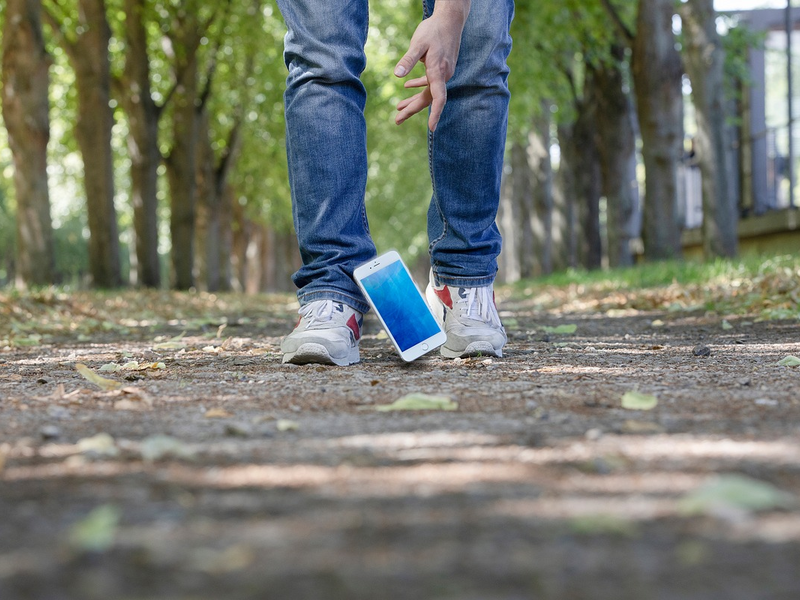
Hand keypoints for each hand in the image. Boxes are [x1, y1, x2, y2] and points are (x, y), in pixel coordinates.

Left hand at [394, 1, 470, 131]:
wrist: (450, 19)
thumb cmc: (433, 30)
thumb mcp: (418, 44)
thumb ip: (408, 60)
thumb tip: (397, 75)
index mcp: (438, 72)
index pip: (438, 98)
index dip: (435, 114)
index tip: (431, 128)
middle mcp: (443, 76)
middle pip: (428, 99)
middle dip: (412, 110)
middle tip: (396, 121)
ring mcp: (443, 72)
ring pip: (428, 92)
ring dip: (414, 100)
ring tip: (398, 109)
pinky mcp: (441, 67)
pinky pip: (430, 83)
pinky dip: (418, 86)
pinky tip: (407, 86)